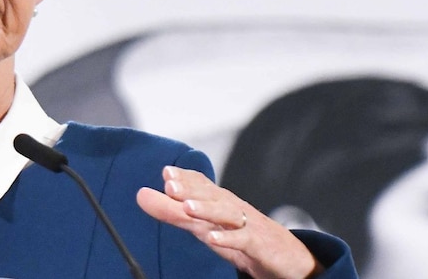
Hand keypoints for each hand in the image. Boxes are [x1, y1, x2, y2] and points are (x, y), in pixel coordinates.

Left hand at [136, 166, 323, 278]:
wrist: (287, 256)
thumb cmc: (241, 235)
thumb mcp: (203, 224)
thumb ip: (172, 211)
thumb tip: (141, 194)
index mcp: (218, 201)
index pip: (201, 184)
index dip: (185, 178)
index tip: (166, 172)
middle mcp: (232, 207)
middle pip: (211, 195)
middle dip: (190, 188)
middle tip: (169, 183)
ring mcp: (246, 224)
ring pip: (226, 213)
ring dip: (207, 208)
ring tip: (187, 207)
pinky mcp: (258, 244)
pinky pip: (243, 240)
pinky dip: (228, 238)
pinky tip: (213, 238)